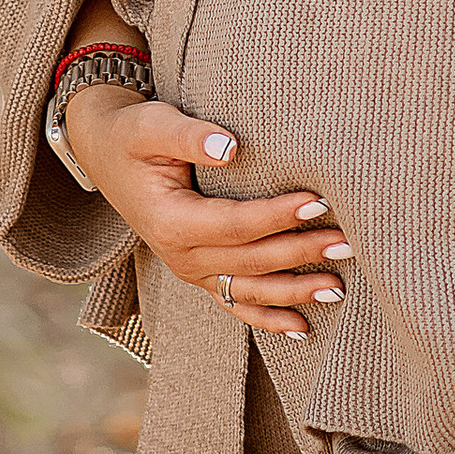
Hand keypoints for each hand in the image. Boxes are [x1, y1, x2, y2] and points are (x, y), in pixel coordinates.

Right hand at [62, 82, 351, 339]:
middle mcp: (180, 256)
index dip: (278, 216)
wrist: (106, 154)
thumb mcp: (154, 125)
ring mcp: (189, 271)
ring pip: (249, 291)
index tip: (319, 202)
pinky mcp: (198, 274)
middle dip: (301, 253)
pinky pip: (234, 304)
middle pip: (251, 261)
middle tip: (348, 242)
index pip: (236, 224)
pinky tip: (302, 327)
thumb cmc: (135, 135)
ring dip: (295, 291)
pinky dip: (267, 319)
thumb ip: (191, 136)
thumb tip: (231, 147)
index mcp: (170, 221)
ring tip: (339, 286)